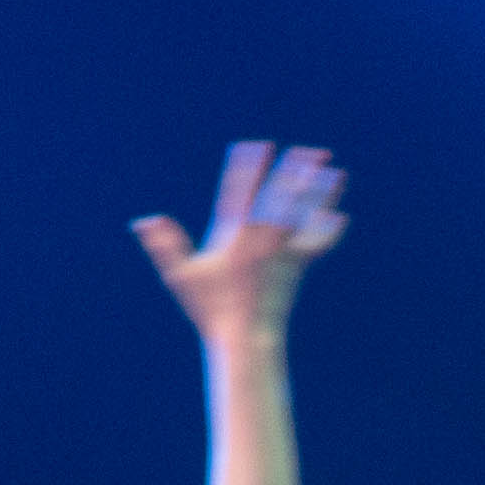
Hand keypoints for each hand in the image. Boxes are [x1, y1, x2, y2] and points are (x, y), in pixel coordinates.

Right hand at [133, 140, 347, 344]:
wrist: (247, 339)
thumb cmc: (211, 310)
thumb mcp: (182, 277)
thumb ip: (166, 246)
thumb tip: (145, 220)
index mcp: (234, 237)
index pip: (242, 193)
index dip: (250, 168)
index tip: (258, 146)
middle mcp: (264, 240)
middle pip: (283, 198)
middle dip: (296, 172)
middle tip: (312, 151)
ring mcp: (284, 253)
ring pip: (305, 216)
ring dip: (320, 193)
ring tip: (335, 172)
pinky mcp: (298, 268)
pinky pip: (316, 245)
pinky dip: (327, 231)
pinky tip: (338, 216)